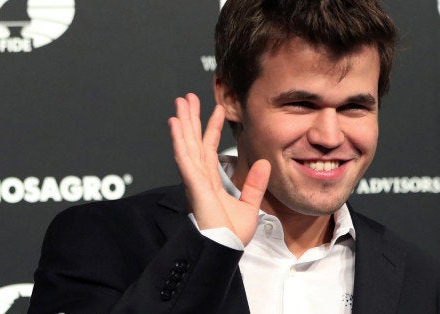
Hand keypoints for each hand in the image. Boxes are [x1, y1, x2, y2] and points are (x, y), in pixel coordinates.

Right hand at [168, 93, 270, 245]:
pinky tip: (175, 125)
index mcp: (211, 181)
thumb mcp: (249, 205)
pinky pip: (185, 158)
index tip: (216, 109)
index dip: (211, 128)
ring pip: (186, 144)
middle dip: (191, 119)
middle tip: (187, 97)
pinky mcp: (192, 184)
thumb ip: (254, 185)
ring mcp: (194, 179)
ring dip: (183, 123)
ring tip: (180, 102)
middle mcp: (200, 177)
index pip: (210, 148)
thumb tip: (264, 164)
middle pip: (194, 141)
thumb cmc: (231, 234)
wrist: (225, 249)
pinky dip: (179, 140)